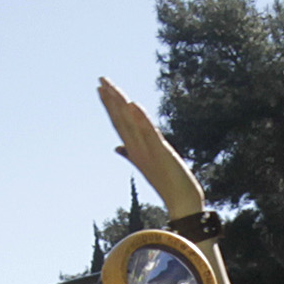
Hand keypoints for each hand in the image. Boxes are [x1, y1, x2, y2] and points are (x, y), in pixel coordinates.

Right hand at [97, 79, 202, 219]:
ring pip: (131, 124)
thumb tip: (117, 147)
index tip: (101, 88)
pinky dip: (141, 119)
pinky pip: (149, 133)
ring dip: (121, 105)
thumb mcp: (147, 164)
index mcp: (134, 149)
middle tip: (101, 80)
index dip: (110, 106)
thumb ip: (130, 153)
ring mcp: (147, 150)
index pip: (119, 123)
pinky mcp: (161, 153)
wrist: (182, 202)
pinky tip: (134, 105)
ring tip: (112, 88)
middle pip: (121, 120)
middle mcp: (137, 148)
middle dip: (111, 100)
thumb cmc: (167, 182)